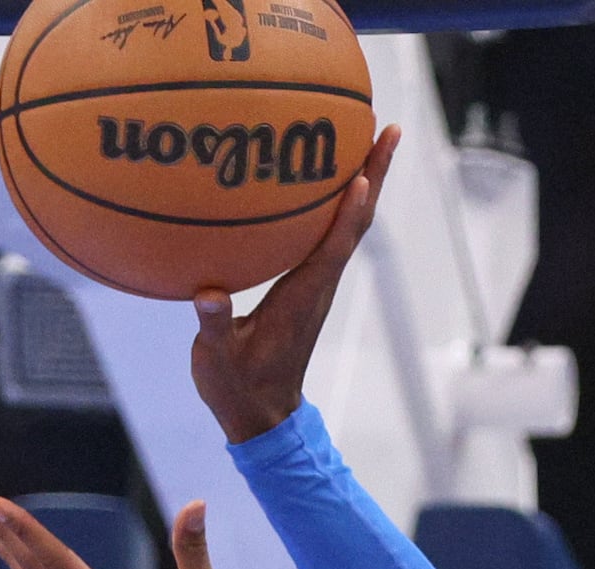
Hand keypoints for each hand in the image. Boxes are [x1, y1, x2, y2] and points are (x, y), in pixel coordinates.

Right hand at [189, 126, 400, 443]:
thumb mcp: (218, 360)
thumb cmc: (238, 387)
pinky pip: (329, 234)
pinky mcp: (306, 286)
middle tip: (387, 130)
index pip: (335, 244)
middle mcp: (318, 284)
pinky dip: (338, 203)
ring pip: (348, 225)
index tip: (364, 168)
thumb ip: (214, 328)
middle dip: (373, 174)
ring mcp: (316, 284)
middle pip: (356, 221)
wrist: (260, 413)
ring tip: (368, 139)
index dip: (350, 208)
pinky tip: (327, 180)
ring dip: (363, 182)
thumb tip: (207, 297)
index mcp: (302, 296)